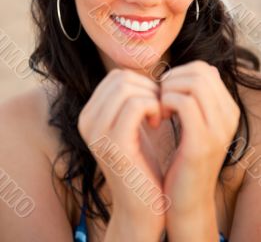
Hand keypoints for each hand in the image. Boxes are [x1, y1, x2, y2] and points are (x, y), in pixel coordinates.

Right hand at [77, 68, 167, 234]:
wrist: (142, 206)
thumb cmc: (141, 163)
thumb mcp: (130, 126)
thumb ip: (128, 101)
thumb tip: (140, 74)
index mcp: (89, 115)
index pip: (115, 77)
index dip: (141, 83)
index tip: (154, 102)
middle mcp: (87, 120)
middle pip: (121, 78)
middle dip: (148, 88)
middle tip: (160, 108)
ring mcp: (97, 131)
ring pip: (127, 87)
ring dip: (152, 96)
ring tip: (160, 116)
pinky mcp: (114, 143)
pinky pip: (136, 104)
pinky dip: (154, 106)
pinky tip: (159, 123)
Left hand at [160, 60, 239, 213]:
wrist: (186, 200)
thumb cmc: (184, 158)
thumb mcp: (196, 123)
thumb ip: (198, 97)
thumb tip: (201, 69)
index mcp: (228, 109)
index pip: (203, 69)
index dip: (178, 73)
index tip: (165, 91)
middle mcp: (229, 116)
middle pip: (199, 72)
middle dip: (172, 79)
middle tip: (159, 98)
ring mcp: (218, 129)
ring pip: (193, 83)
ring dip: (168, 90)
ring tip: (159, 108)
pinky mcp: (202, 142)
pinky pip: (184, 103)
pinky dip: (165, 103)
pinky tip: (159, 117)